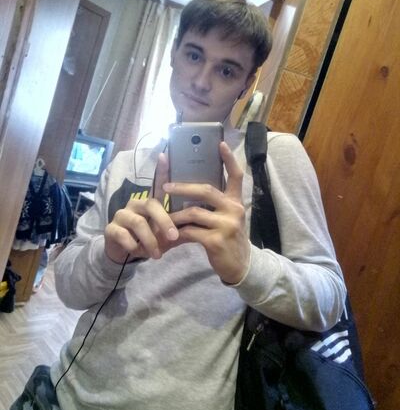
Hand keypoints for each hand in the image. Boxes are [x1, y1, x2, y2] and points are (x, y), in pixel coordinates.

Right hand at [104, 153, 178, 263]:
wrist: (123, 254)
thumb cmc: (148, 240)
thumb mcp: (163, 234)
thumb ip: (176, 226)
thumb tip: (197, 222)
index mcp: (150, 203)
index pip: (156, 184)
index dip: (161, 170)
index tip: (165, 155)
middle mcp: (135, 204)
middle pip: (151, 205)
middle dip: (164, 221)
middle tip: (173, 237)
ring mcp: (121, 215)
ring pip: (138, 223)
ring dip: (150, 240)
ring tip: (157, 254)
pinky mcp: (111, 228)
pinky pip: (123, 235)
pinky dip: (134, 246)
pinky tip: (138, 253)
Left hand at [163, 142, 249, 283]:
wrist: (241, 266)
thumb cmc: (229, 238)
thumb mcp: (227, 219)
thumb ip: (214, 205)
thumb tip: (187, 192)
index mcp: (235, 202)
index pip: (236, 176)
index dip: (229, 159)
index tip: (220, 143)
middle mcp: (234, 210)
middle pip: (206, 190)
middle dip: (182, 187)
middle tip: (165, 186)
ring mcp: (227, 225)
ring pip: (193, 212)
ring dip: (175, 215)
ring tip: (163, 217)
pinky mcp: (217, 240)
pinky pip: (190, 231)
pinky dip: (178, 233)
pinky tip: (171, 235)